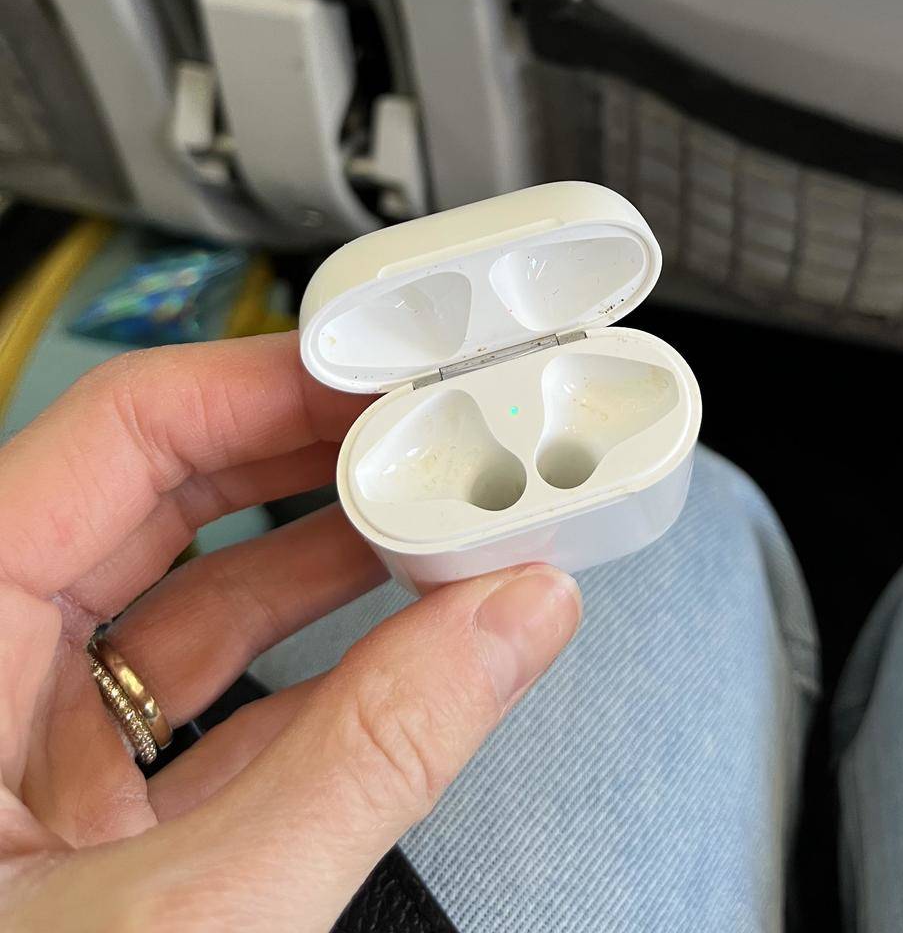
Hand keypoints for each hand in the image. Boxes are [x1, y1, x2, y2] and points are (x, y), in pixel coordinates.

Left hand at [0, 333, 580, 927]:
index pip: (118, 434)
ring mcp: (26, 769)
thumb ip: (363, 762)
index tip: (385, 371)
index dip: (264, 384)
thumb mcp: (189, 915)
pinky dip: (317, 679)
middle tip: (432, 427)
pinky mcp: (81, 841)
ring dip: (330, 563)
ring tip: (443, 519)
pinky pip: (208, 718)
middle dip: (314, 461)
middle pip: (159, 502)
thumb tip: (506, 625)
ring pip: (192, 611)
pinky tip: (409, 648)